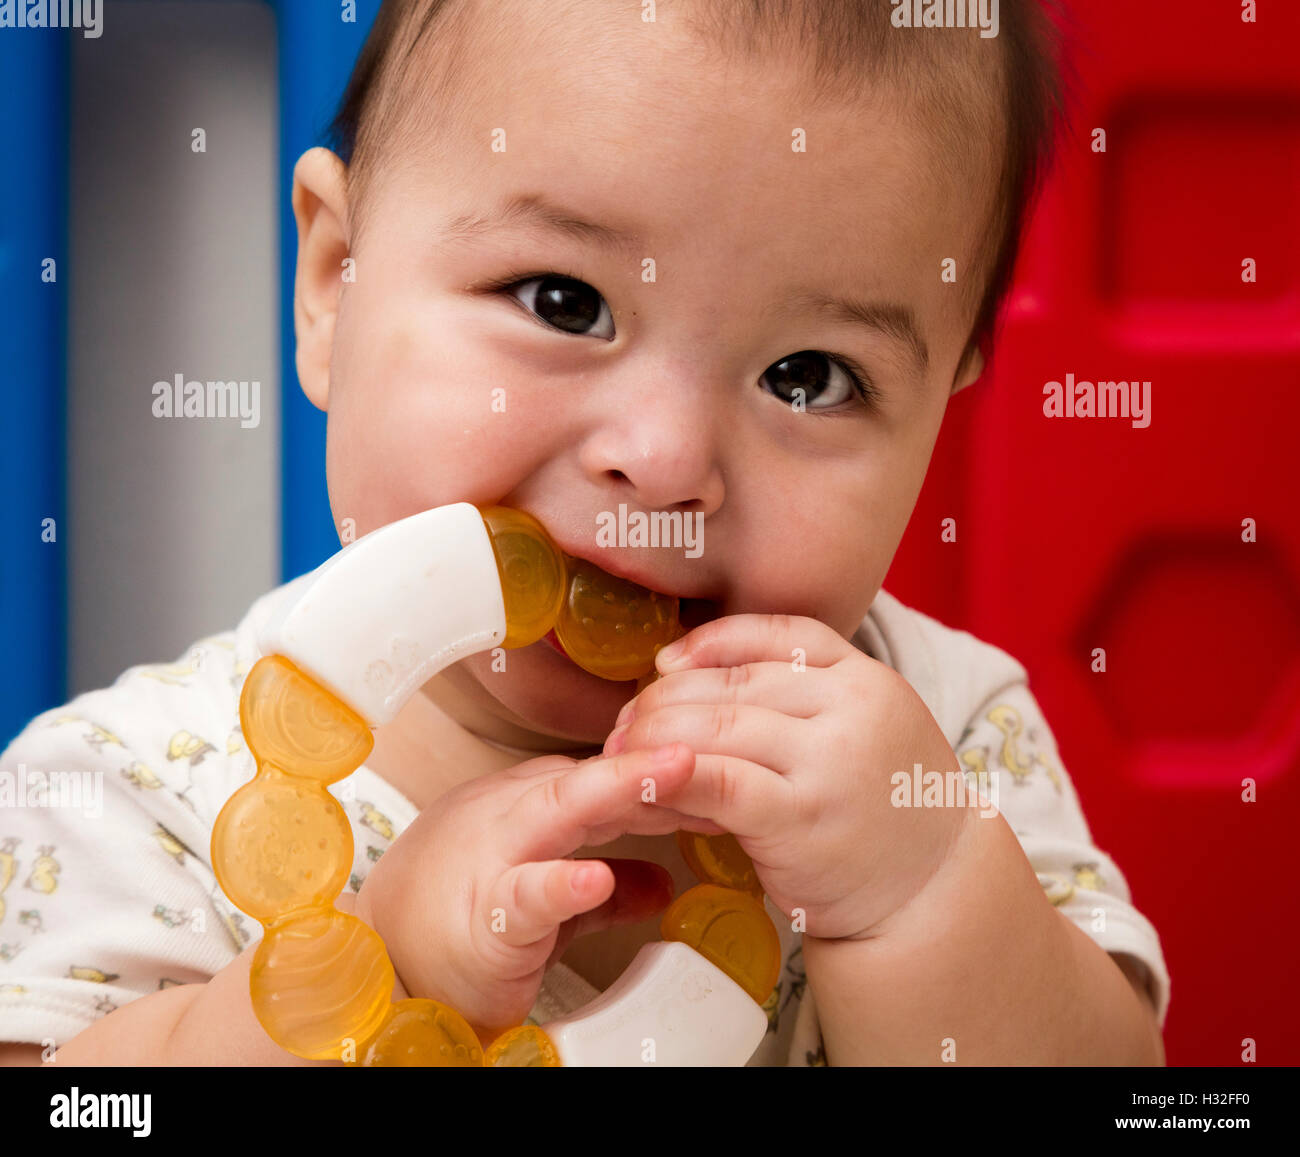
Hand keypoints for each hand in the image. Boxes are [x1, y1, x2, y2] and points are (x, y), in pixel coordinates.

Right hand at [352, 744, 720, 1042]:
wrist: (381, 963)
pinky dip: (560, 886)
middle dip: (652, 754)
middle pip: (591, 776)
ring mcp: (497, 859)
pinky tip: (594, 878)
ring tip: (677, 773)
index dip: (667, 773)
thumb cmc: (462, 919)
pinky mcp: (487, 919)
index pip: (609, 777)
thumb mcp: (546, 895)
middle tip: (715, 735)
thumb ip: (608, 886)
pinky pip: (526, 897)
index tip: (725, 765)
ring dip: (619, 790)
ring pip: (560, 812)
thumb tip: (665, 885)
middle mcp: (515, 816)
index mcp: (532, 806)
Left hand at [602, 615, 974, 940]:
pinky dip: (670, 778)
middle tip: (624, 724)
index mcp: (865, 677)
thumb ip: (801, 700)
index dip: (710, 643)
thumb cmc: (878, 810)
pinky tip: (639, 784)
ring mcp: (829, 760)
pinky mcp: (801, 816)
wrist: (930, 892)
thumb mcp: (862, 730)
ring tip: (621, 755)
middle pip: (734, 682)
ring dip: (655, 738)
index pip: (776, 634)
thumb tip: (687, 676)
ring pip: (718, 726)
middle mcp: (852, 707)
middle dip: (665, 699)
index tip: (664, 664)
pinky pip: (719, 782)